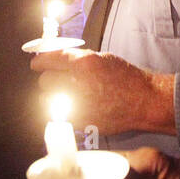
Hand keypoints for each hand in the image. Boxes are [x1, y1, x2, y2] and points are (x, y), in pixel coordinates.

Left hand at [31, 49, 173, 135]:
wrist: (142, 101)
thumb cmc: (125, 78)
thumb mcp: (102, 58)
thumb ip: (77, 58)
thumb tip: (56, 59)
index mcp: (83, 63)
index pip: (48, 60)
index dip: (40, 62)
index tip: (37, 64)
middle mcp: (78, 83)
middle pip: (44, 81)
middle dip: (49, 79)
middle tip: (57, 80)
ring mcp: (78, 104)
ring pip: (47, 100)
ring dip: (52, 96)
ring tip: (64, 95)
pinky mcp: (80, 120)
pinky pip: (58, 115)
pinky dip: (61, 111)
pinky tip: (72, 107)